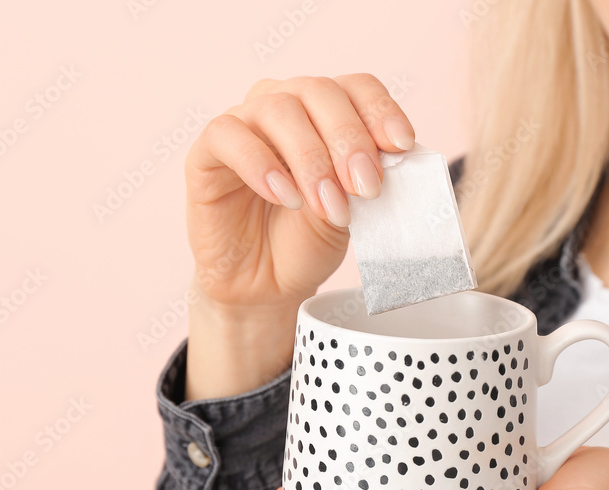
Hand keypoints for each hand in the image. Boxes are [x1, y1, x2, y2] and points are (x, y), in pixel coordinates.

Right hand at [182, 74, 415, 398]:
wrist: (266, 285)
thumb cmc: (308, 240)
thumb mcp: (351, 209)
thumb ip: (364, 176)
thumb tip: (392, 155)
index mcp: (326, 111)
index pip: (356, 86)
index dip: (380, 110)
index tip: (401, 146)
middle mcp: (284, 104)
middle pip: (319, 91)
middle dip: (349, 140)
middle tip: (366, 188)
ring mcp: (244, 123)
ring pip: (278, 109)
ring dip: (311, 159)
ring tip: (329, 206)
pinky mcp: (207, 152)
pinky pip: (229, 136)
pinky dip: (262, 165)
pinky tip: (286, 197)